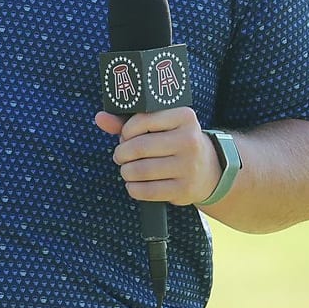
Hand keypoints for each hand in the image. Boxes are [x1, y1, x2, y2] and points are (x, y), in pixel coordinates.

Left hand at [95, 107, 218, 205]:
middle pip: (140, 147)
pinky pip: (148, 191)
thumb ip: (127, 121)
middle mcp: (190, 140)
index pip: (142, 120)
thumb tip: (99, 118)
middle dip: (122, 153)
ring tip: (126, 170)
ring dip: (126, 171)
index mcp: (184, 117)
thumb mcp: (159, 126)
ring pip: (141, 170)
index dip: (125, 131)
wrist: (209, 169)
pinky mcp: (185, 189)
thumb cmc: (174, 142)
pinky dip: (133, 188)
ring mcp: (189, 166)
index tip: (125, 137)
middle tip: (121, 156)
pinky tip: (133, 184)